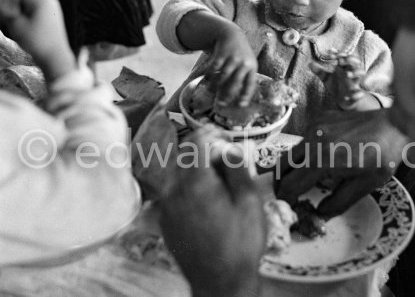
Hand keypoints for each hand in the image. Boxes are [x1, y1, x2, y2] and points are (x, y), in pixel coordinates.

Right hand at [0, 0, 75, 80]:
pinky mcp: (49, 15)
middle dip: (6, 0)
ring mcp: (50, 7)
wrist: (55, 57)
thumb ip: (2, 10)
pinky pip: (31, 9)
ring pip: (25, 2)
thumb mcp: (15, 24)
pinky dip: (20, 13)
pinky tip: (12, 21)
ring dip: (12, 7)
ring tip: (1, 17)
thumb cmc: (37, 41)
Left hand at [159, 128, 264, 296]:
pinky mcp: (165, 220)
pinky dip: (189, 187)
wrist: (220, 284)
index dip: (210, 132)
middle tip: (226, 161)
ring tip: (219, 183)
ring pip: (179, 173)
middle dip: (205, 152)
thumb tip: (229, 146)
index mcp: (196, 182)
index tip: (222, 133)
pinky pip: (175, 192)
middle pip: (185, 156)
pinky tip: (208, 201)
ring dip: (197, 169)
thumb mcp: (249, 202)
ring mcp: (166, 207)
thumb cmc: (240, 244)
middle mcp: (174, 191)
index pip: (196, 142)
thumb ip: (237, 168)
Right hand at [207, 24, 257, 106]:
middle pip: (235, 83)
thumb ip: (244, 77)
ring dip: (215, 87)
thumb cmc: (241, 54)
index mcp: (252, 68)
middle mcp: (244, 63)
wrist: (232, 34)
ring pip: (223, 77)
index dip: (246, 95)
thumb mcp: (248, 63)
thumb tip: (237, 98)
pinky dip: (209, 76)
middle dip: (227, 95)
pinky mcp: (221, 54)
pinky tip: (206, 81)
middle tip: (220, 104)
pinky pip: (214, 68)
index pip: (250, 84)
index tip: (241, 105)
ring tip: (210, 92)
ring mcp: (232, 58)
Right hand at [274, 109, 405, 216]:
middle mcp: (312, 139)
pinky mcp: (319, 118)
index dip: (286, 199)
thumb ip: (337, 203)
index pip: (291, 184)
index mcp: (322, 158)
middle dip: (281, 183)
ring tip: (300, 182)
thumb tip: (318, 216)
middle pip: (282, 165)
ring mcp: (314, 125)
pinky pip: (304, 139)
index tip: (288, 208)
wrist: (393, 124)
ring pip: (291, 151)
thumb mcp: (364, 186)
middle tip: (286, 197)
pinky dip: (305, 153)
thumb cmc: (383, 156)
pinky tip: (318, 160)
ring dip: (292, 168)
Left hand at [311, 51, 380, 110]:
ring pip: (361, 73)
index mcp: (344, 68)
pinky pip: (360, 93)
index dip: (339, 54)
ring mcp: (355, 83)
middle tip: (340, 61)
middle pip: (356, 62)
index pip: (344, 57)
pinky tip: (348, 96)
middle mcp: (352, 73)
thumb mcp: (327, 78)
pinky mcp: (357, 95)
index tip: (330, 54)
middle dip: (350, 60)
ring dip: (355, 72)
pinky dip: (357, 94)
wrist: (345, 101)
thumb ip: (319, 71)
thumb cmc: (337, 86)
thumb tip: (309, 63)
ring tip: (347, 74)